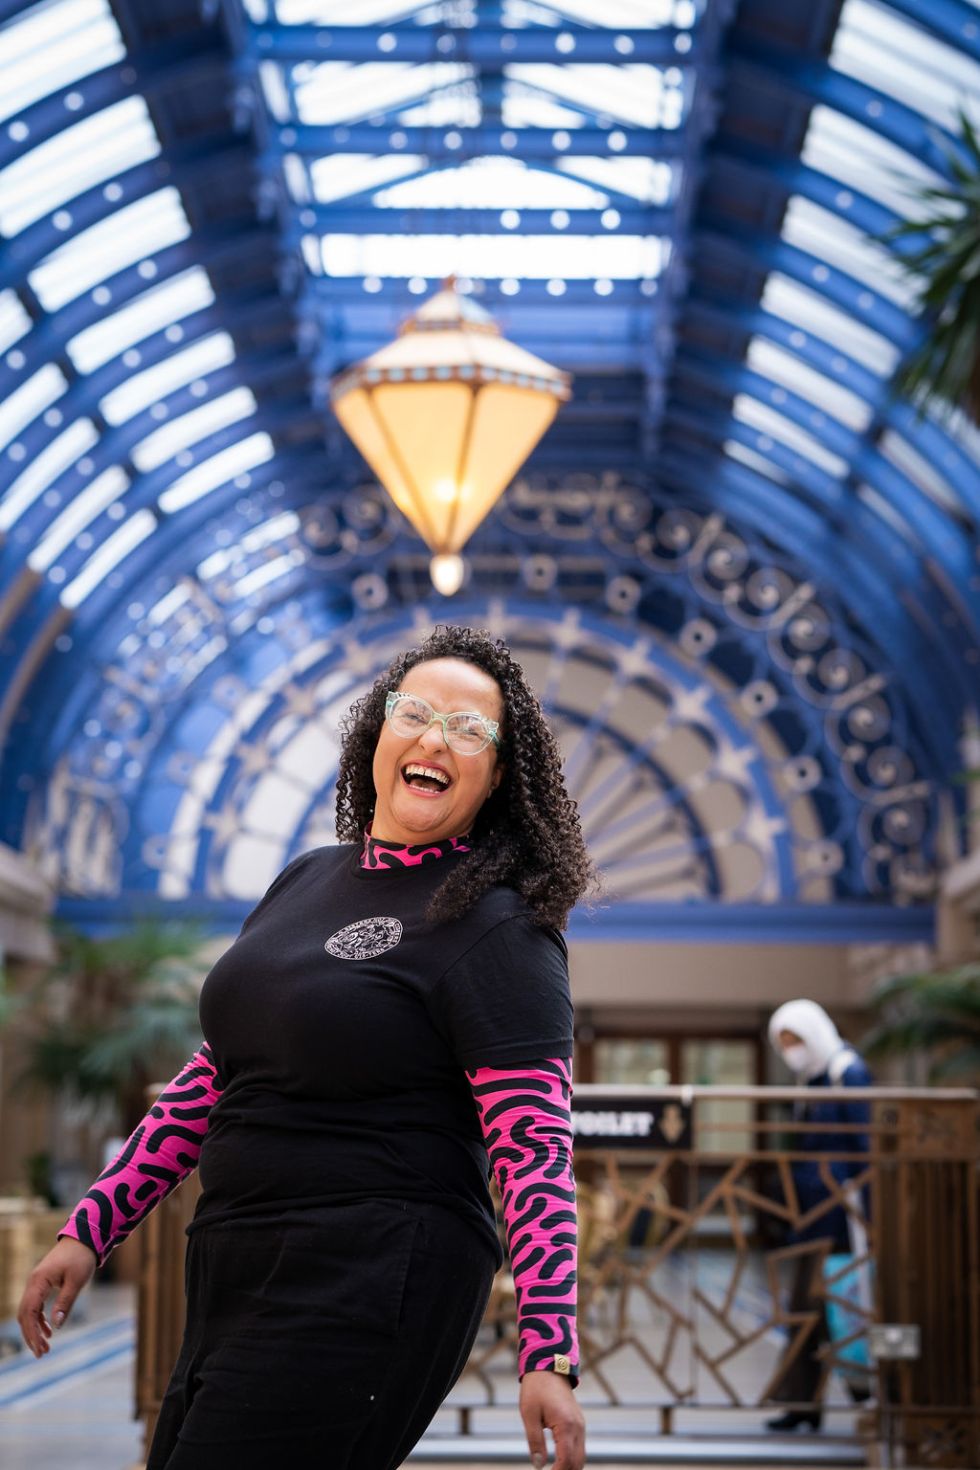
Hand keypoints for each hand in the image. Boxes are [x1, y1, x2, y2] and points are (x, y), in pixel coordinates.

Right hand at [17, 1236, 96, 1357]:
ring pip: (29, 1312)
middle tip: (42, 1354)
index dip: (32, 1333)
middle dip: (31, 1336)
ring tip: (46, 1348)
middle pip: (25, 1315)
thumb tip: (56, 1325)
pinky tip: (49, 1331)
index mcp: (38, 1281)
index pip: (29, 1312)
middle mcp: (33, 1283)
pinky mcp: (42, 1284)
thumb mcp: (76, 1281)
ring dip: (35, 1330)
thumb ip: (65, 1302)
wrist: (84, 1238)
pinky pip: (36, 1306)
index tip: (40, 1349)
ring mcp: (36, 1283)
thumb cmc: (81, 1257)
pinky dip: (40, 1320)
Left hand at [519, 1369, 585, 1469]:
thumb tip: (538, 1465)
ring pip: (581, 1456)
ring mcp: (580, 1425)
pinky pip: (579, 1447)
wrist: (549, 1366)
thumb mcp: (529, 1414)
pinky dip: (572, 1458)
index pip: (567, 1460)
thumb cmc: (536, 1388)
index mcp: (566, 1425)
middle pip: (577, 1462)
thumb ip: (534, 1441)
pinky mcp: (578, 1423)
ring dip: (570, 1467)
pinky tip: (560, 1463)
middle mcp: (578, 1427)